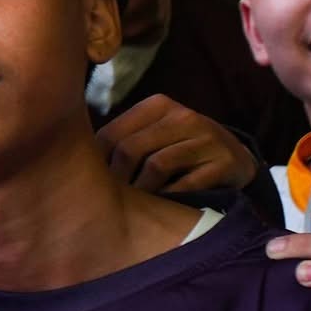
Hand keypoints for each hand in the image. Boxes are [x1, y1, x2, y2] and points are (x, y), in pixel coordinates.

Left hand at [98, 94, 258, 194]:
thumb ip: (123, 140)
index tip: (89, 182)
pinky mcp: (224, 162)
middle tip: (109, 198)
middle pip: (130, 149)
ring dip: (141, 190)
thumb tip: (74, 161)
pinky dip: (169, 197)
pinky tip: (162, 205)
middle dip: (116, 178)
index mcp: (158, 105)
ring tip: (134, 203)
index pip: (112, 133)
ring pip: (156, 166)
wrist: (235, 158)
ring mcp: (207, 138)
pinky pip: (186, 184)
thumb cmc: (179, 148)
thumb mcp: (154, 134)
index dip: (96, 161)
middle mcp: (183, 116)